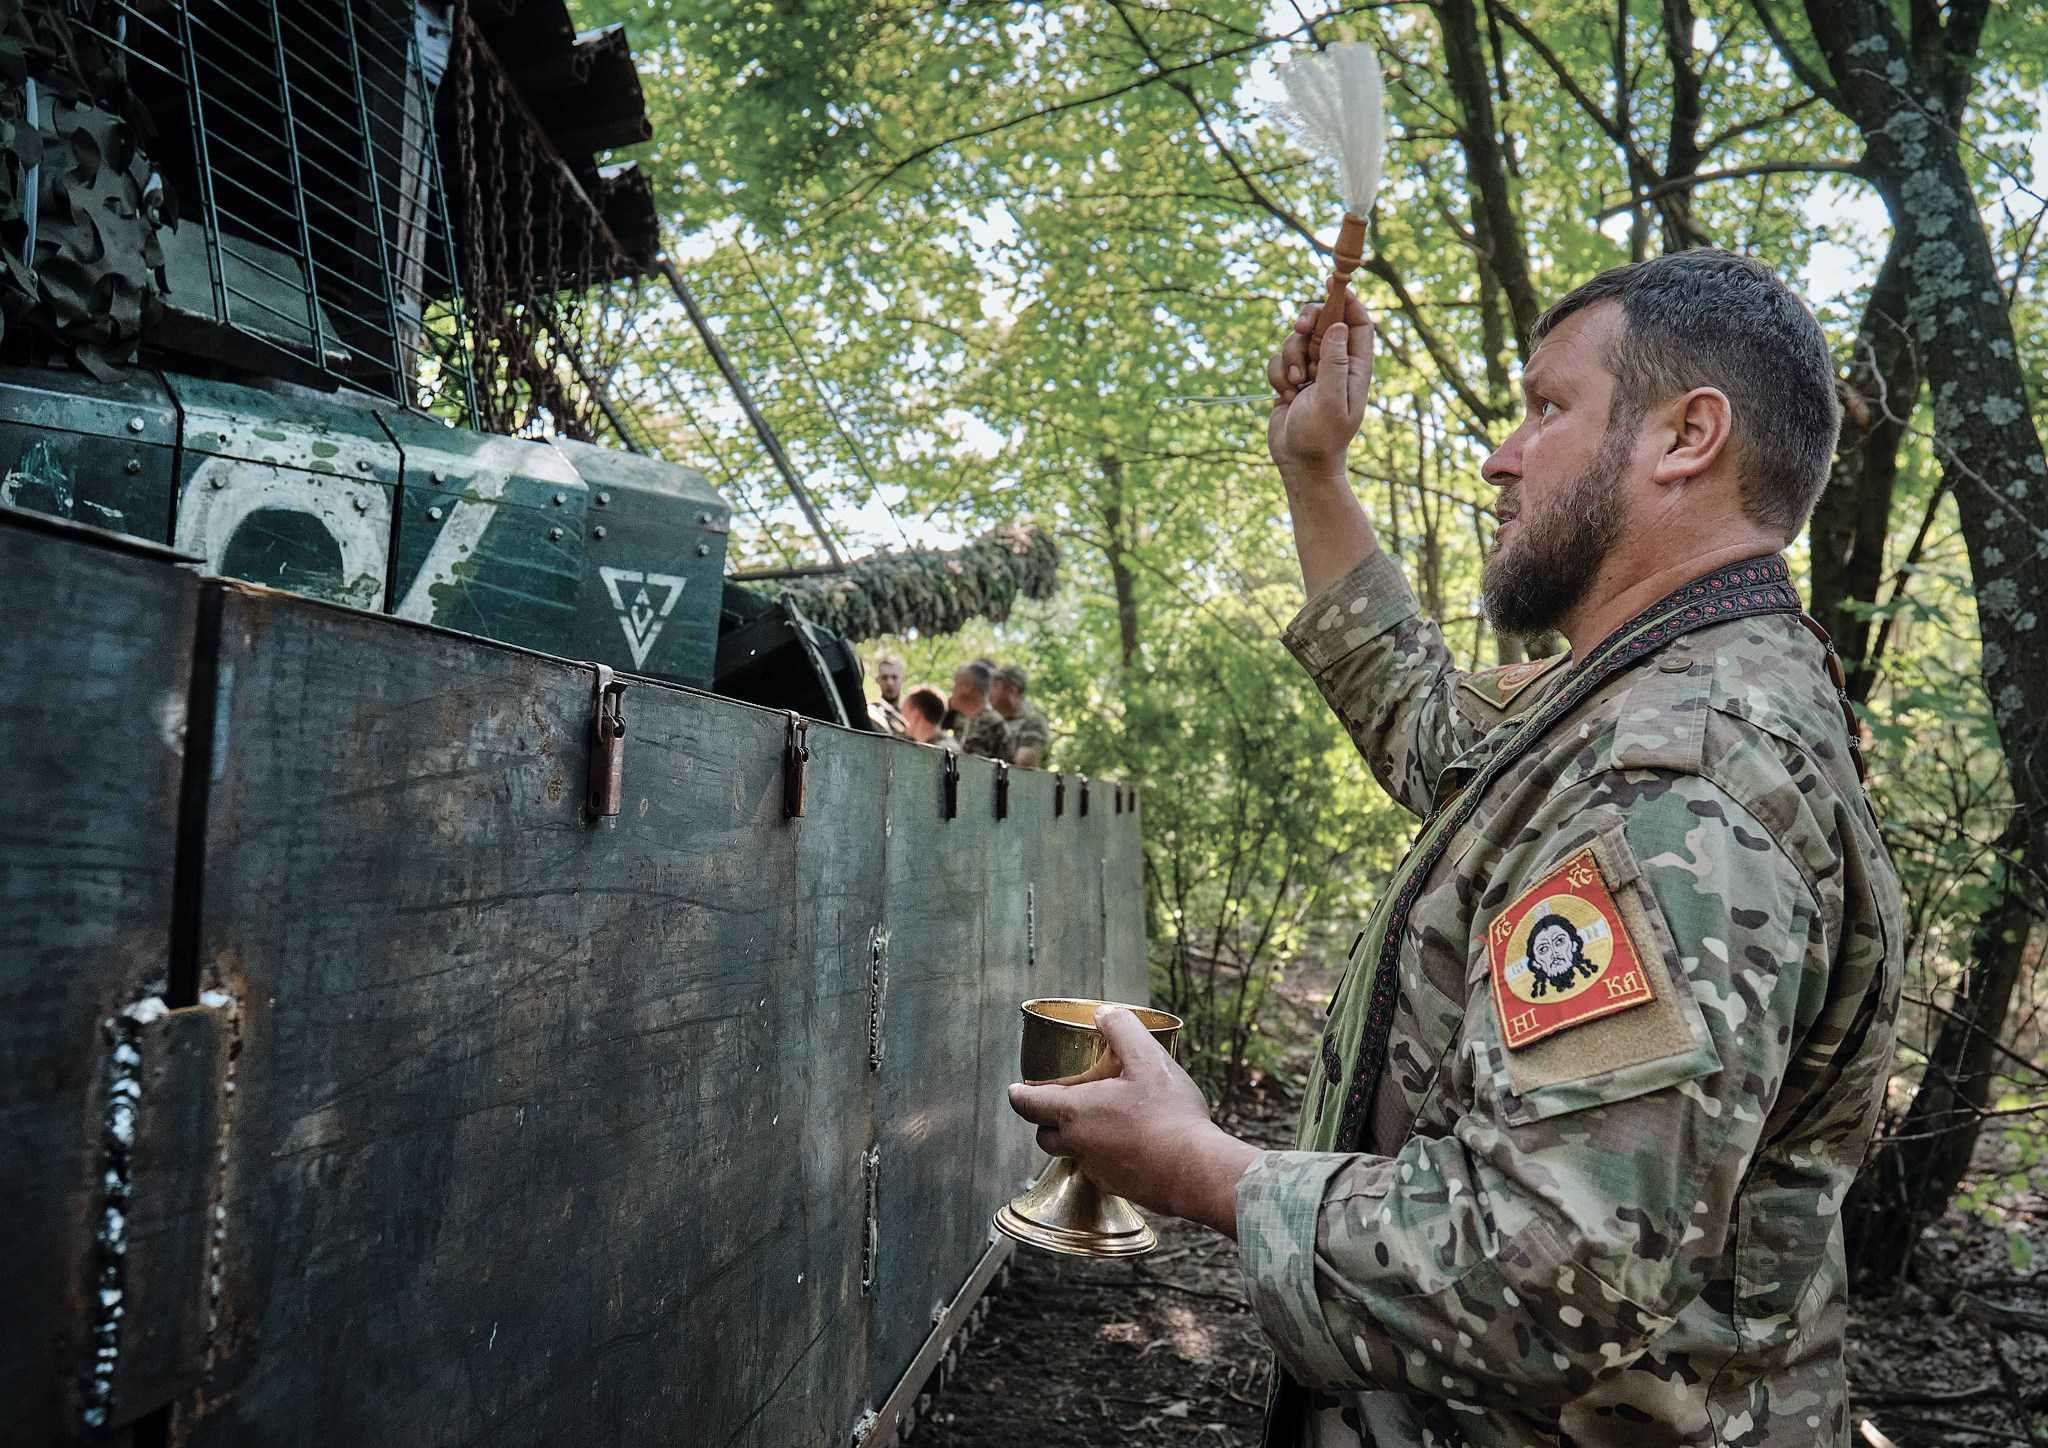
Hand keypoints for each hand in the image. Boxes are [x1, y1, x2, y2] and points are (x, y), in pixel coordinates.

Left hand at [1007, 1007, 1260, 1236]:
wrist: (1196, 1172)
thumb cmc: (1168, 1115)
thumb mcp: (1148, 1059)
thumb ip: (1123, 1030)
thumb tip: (1105, 1013)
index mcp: (1074, 1114)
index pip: (1028, 1105)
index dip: (1018, 1095)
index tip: (1016, 1089)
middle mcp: (1079, 1146)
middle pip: (1045, 1135)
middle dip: (1045, 1119)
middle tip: (1058, 1102)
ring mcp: (1099, 1171)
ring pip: (1075, 1153)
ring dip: (1078, 1138)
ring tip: (1100, 1118)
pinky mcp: (1121, 1187)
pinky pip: (1102, 1169)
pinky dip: (1106, 1154)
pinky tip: (1131, 1142)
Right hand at [1267, 291, 1374, 479]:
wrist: (1299, 464)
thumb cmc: (1321, 437)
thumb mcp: (1331, 400)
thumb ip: (1334, 363)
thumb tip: (1337, 326)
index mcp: (1356, 367)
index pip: (1358, 323)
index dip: (1347, 300)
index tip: (1331, 282)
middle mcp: (1336, 365)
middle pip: (1323, 324)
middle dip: (1308, 324)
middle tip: (1299, 328)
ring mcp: (1313, 371)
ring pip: (1296, 341)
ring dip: (1289, 357)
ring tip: (1295, 384)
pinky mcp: (1291, 379)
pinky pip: (1279, 359)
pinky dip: (1277, 373)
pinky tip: (1285, 394)